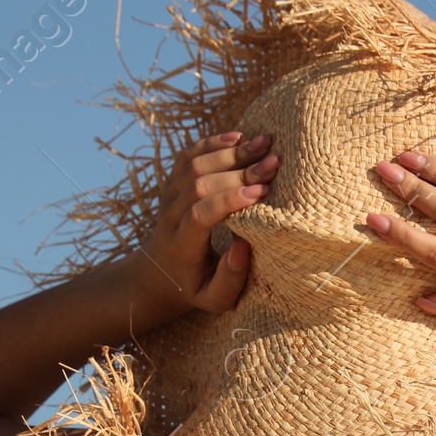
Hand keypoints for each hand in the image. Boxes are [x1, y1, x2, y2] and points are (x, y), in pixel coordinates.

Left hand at [132, 132, 278, 319]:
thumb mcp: (214, 299)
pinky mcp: (172, 182)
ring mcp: (168, 195)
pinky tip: (239, 135)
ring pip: (195, 164)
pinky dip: (214, 142)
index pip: (200, 213)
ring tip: (265, 141)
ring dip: (232, 151)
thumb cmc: (196, 287)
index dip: (230, 199)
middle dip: (239, 171)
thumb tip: (242, 246)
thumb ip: (230, 279)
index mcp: (180, 244)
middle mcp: (169, 215)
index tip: (263, 193)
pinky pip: (190, 155)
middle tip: (275, 162)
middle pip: (200, 183)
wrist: (160, 273)